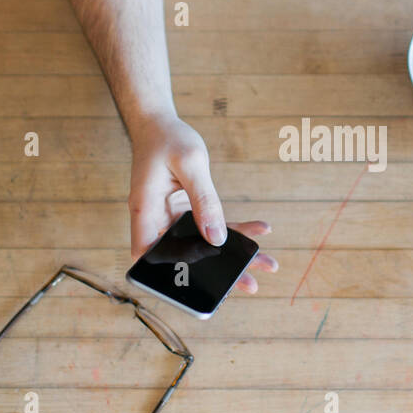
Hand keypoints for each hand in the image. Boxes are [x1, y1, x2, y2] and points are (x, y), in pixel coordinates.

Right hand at [127, 113, 277, 293]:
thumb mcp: (190, 164)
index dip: (170, 277)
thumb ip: (204, 200)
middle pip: (185, 257)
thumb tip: (217, 238)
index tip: (200, 288)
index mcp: (146, 213)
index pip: (152, 256)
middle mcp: (157, 221)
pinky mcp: (187, 211)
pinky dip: (236, 230)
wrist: (159, 124)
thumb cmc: (167, 139)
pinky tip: (261, 229)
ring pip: (203, 245)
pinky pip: (212, 226)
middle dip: (218, 273)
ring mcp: (173, 219)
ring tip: (266, 263)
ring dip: (233, 255)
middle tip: (250, 284)